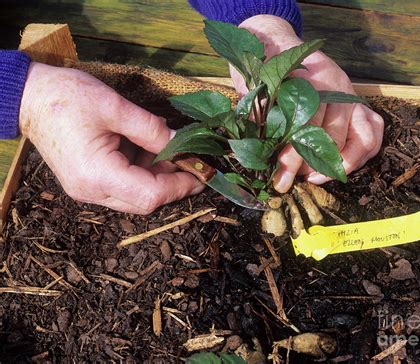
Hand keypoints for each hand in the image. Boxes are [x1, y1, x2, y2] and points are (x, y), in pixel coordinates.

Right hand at [19, 62, 203, 213]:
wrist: (28, 97)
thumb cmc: (67, 97)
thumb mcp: (116, 107)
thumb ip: (153, 130)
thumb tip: (182, 143)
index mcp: (97, 174)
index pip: (150, 195)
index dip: (181, 186)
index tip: (202, 173)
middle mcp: (92, 191)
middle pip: (144, 201)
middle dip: (173, 184)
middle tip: (192, 162)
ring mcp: (88, 189)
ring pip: (135, 196)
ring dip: (158, 177)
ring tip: (172, 151)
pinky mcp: (88, 182)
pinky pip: (123, 186)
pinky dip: (142, 172)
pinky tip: (150, 151)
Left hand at [232, 15, 383, 192]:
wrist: (275, 43)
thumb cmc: (262, 68)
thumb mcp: (255, 91)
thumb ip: (263, 122)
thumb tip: (264, 160)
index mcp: (310, 82)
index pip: (306, 129)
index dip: (292, 160)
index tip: (279, 180)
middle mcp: (338, 88)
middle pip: (333, 139)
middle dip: (312, 167)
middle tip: (291, 180)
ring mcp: (351, 95)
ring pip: (362, 139)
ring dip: (342, 165)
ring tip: (316, 177)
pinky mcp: (357, 102)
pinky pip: (373, 130)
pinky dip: (361, 153)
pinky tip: (340, 165)